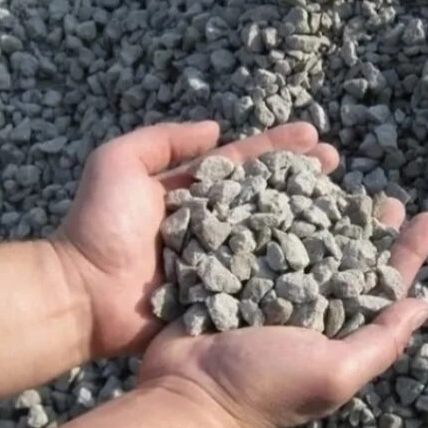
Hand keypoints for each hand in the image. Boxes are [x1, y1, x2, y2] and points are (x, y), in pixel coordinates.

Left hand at [52, 121, 338, 356]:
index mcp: (191, 192)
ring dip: (308, 223)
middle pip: (266, 197)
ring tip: (344, 208)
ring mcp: (219, 264)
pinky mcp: (221, 299)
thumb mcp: (119, 163)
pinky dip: (291, 275)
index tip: (315, 135)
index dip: (279, 149)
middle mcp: (211, 225)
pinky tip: (327, 263)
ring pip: (271, 239)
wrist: (82, 294)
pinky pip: (261, 284)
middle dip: (303, 179)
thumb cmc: (97, 226)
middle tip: (339, 165)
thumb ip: (163, 141)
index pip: (244, 164)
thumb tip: (215, 128)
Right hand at [137, 201, 427, 427]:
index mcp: (338, 332)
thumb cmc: (265, 389)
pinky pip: (255, 237)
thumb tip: (424, 306)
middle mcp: (308, 311)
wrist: (188, 392)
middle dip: (367, 226)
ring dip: (321, 210)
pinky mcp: (230, 277)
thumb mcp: (336, 371)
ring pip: (302, 241)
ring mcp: (267, 292)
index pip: (383, 287)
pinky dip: (268, 212)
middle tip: (385, 195)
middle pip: (347, 258)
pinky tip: (282, 184)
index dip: (406, 253)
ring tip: (339, 179)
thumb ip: (382, 340)